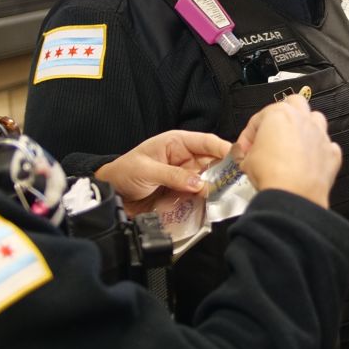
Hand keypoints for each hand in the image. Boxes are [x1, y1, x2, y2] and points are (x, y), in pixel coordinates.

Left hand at [95, 130, 231, 216]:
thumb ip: (173, 176)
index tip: (236, 160)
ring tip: (223, 198)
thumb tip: (198, 183)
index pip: (206, 142)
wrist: (111, 194)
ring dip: (215, 189)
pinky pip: (198, 196)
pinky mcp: (182, 193)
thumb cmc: (124, 172)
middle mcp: (185, 158)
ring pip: (209, 181)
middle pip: (212, 163)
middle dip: (223, 173)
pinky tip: (210, 206)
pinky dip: (205, 201)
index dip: (223, 149)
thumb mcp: (146, 170)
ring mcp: (185, 176)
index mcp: (177, 143)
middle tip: (232, 185)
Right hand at [238, 95, 341, 205]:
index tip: (245, 149)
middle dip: (282, 116)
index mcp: (279, 114)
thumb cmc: (272, 173)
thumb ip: (248, 152)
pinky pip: (326, 146)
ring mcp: (320, 135)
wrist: (294, 194)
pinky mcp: (331, 153)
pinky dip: (318, 151)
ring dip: (304, 128)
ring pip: (315, 119)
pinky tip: (308, 162)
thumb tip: (248, 155)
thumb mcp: (247, 161)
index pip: (259, 118)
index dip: (248, 136)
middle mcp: (303, 119)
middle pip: (293, 104)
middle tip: (271, 134)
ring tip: (292, 145)